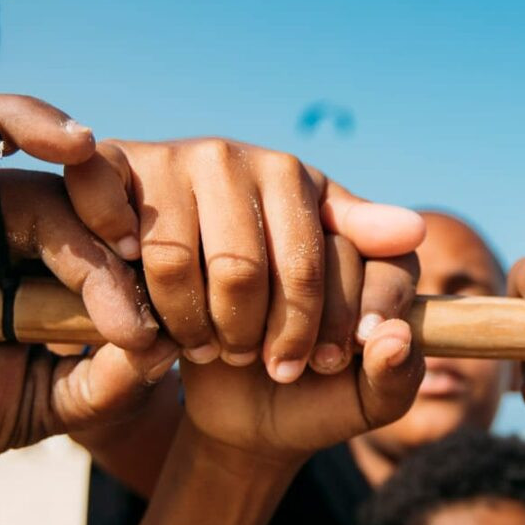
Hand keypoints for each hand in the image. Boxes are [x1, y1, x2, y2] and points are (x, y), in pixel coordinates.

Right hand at [0, 95, 181, 492]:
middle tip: (142, 313)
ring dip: (90, 211)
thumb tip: (165, 351)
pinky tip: (77, 143)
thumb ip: (96, 382)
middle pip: (77, 209)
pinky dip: (22, 120)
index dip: (140, 276)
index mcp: (9, 273)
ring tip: (119, 252)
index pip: (95, 246)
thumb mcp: (27, 404)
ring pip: (36, 176)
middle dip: (122, 255)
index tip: (172, 327)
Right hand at [61, 137, 424, 380]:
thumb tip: (413, 235)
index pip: (321, 261)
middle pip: (244, 270)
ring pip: (176, 264)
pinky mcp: (121, 170)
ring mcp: (183, 160)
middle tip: (260, 364)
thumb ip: (391, 305)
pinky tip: (143, 298)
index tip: (328, 365)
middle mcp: (247, 159)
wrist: (205, 354)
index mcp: (309, 186)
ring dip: (190, 325)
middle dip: (254, 335)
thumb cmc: (289, 349)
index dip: (328, 324)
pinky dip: (116, 266)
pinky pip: (110, 214)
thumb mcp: (354, 350)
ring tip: (209, 348)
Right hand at [179, 237, 423, 462]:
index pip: (394, 257)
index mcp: (375, 270)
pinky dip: (230, 302)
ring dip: (282, 310)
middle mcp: (326, 245)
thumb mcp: (365, 405)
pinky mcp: (220, 253)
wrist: (238, 421)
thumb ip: (397, 379)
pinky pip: (227, 253)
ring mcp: (270, 244)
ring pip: (285, 247)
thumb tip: (399, 338)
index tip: (363, 340)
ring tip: (273, 360)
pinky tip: (230, 340)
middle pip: (340, 248)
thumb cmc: (316, 405)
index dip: (382, 296)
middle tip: (319, 362)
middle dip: (335, 312)